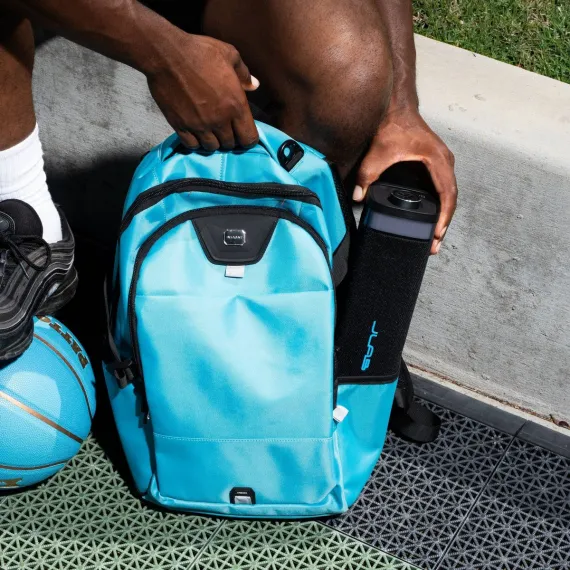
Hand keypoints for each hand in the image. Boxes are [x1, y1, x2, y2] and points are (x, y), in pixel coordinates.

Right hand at [145, 33, 259, 150]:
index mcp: (236, 105)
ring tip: (210, 130)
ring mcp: (199, 125)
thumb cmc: (200, 52)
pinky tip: (195, 132)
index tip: (242, 131)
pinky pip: (192, 145)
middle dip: (230, 138)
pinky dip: (195, 142)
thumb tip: (254, 86)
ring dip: (213, 141)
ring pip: (212, 147)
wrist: (166, 54)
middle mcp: (220, 120)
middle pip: (230, 144)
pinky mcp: (181, 126)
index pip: (249, 138)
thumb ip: (244, 74)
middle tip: (224, 128)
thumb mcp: (229, 55)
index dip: (248, 138)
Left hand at [354, 108, 457, 253]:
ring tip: (433, 237)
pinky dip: (436, 205)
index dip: (444, 216)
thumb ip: (367, 174)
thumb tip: (359, 196)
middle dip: (443, 222)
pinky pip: (440, 189)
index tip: (437, 233)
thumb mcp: (378, 152)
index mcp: (437, 160)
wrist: (395, 107)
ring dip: (441, 216)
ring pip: (446, 195)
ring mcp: (441, 164)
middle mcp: (444, 162)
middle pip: (450, 198)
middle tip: (434, 244)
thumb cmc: (392, 124)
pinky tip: (428, 219)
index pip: (447, 193)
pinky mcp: (433, 166)